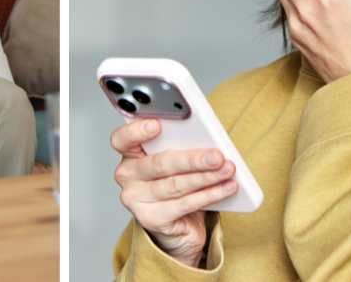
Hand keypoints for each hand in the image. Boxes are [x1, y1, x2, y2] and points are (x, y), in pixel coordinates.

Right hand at [111, 118, 237, 267]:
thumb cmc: (176, 183)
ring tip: (228, 170)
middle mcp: (128, 176)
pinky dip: (209, 195)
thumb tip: (207, 141)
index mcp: (130, 153)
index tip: (157, 124)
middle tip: (217, 156)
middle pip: (159, 164)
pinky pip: (184, 204)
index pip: (122, 139)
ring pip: (175, 185)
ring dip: (206, 177)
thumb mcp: (175, 161)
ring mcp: (136, 200)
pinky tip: (226, 187)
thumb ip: (180, 146)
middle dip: (192, 160)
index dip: (137, 131)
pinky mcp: (151, 219)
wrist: (178, 225)